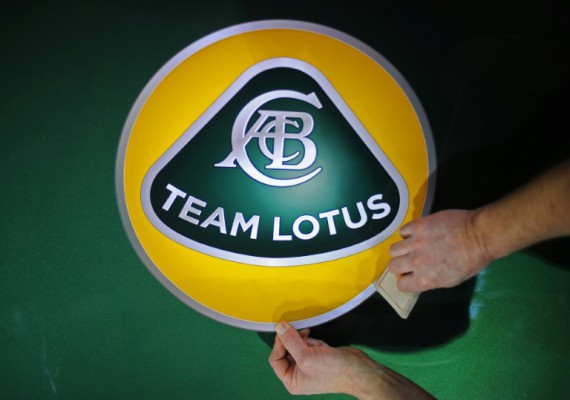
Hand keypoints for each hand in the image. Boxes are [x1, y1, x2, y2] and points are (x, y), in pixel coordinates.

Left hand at [269, 322, 434, 398]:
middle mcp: (298, 373)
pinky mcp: (317, 355)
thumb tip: (279, 327)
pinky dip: (314, 341)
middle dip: (296, 342)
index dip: (279, 344)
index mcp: (291, 380)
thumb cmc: (333, 370)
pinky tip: (324, 346)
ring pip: (297, 344)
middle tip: (305, 337)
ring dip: (307, 341)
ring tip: (318, 346)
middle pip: (286, 349)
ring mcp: (308, 364)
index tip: (286, 332)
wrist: (359, 370)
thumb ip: (290, 341)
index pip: (275, 358)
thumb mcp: (307, 356)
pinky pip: (308, 343)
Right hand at [387, 209, 491, 291]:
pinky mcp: (418, 226)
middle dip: (400, 265)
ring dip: (401, 249)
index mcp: (425, 279)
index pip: (401, 285)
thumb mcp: (451, 280)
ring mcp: (415, 243)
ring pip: (393, 249)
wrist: (480, 235)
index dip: (405, 280)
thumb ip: (430, 280)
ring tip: (411, 246)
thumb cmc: (471, 261)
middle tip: (408, 260)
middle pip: (392, 266)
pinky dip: (408, 233)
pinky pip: (403, 231)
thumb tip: (417, 276)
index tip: (410, 275)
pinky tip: (418, 234)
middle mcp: (416, 262)